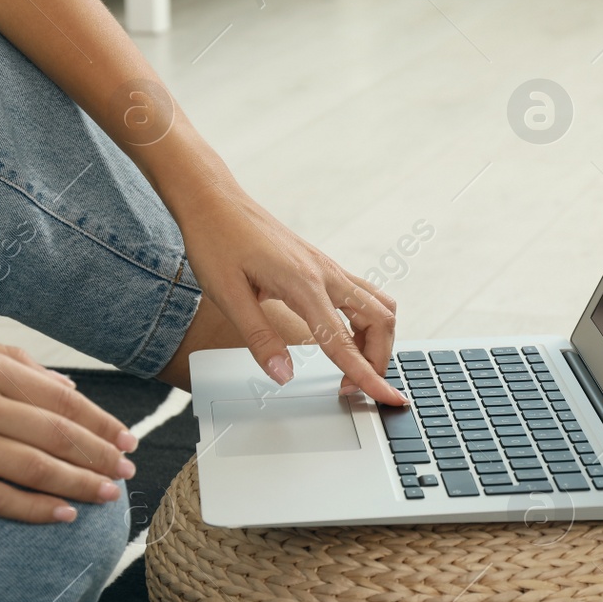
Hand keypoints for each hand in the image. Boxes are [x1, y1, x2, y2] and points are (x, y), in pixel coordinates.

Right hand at [0, 335, 137, 523]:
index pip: (58, 397)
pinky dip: (31, 508)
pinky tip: (60, 516)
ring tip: (107, 495)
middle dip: (99, 455)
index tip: (127, 440)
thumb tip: (67, 390)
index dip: (98, 423)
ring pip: (30, 466)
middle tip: (128, 473)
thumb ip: (10, 361)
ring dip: (77, 484)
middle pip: (53, 432)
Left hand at [173, 182, 406, 405]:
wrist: (214, 202)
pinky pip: (363, 294)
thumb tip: (283, 375)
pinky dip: (367, 321)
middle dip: (378, 360)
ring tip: (353, 366)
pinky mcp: (322, 265)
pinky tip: (347, 336)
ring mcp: (327, 267)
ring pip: (378, 305)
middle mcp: (325, 273)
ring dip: (377, 339)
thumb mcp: (227, 296)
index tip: (388, 399)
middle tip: (353, 389)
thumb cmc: (216, 242)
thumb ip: (259, 338)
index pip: (344, 341)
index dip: (367, 376)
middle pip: (380, 321)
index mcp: (303, 284)